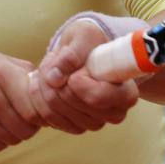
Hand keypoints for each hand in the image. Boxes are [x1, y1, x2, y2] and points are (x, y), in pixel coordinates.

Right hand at [0, 48, 42, 151]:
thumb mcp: (2, 60)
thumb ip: (28, 75)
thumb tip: (54, 90)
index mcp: (0, 74)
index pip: (35, 108)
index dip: (42, 113)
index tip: (41, 110)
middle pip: (26, 127)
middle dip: (32, 126)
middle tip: (28, 118)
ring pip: (12, 139)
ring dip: (17, 134)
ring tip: (12, 121)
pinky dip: (2, 140)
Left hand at [29, 19, 139, 133]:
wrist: (84, 53)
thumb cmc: (90, 42)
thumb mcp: (84, 36)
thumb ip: (72, 53)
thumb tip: (54, 77)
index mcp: (126, 93)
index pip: (97, 97)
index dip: (77, 83)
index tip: (73, 71)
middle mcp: (114, 114)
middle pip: (72, 104)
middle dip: (56, 80)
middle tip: (55, 62)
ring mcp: (94, 123)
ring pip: (55, 111)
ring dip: (44, 86)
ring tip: (50, 68)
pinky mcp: (75, 127)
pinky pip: (47, 117)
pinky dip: (39, 97)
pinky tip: (44, 83)